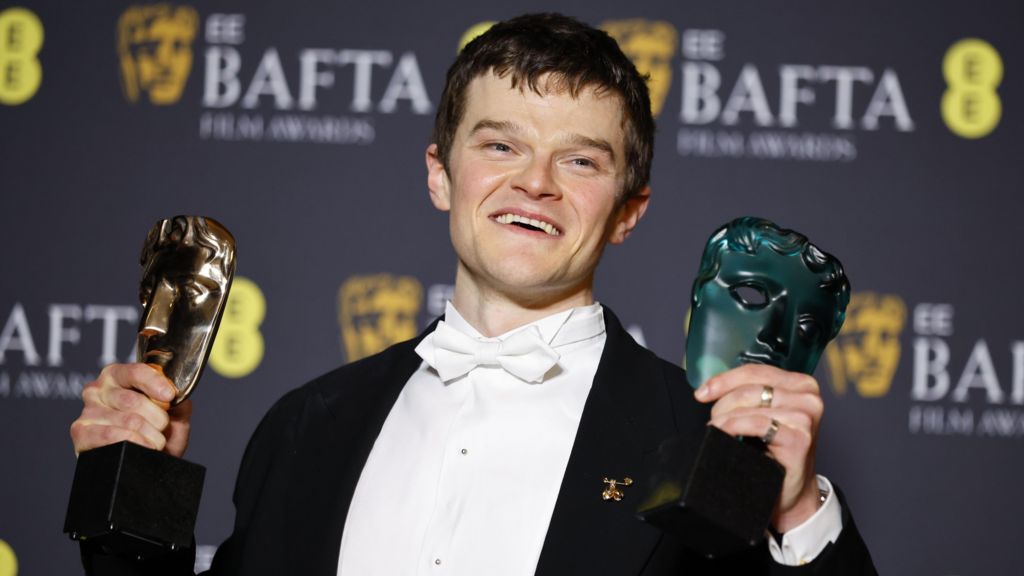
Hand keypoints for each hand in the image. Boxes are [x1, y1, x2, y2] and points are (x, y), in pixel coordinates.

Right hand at [70, 363, 192, 457]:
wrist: (145, 463)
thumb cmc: (156, 434)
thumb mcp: (174, 414)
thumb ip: (178, 400)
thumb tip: (174, 392)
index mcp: (118, 376)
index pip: (136, 372)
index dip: (155, 383)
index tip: (169, 396)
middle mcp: (97, 390)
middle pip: (133, 400)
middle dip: (157, 419)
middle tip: (162, 429)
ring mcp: (87, 412)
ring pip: (128, 421)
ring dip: (150, 436)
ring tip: (155, 442)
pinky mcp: (81, 433)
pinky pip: (111, 436)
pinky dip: (134, 443)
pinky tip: (141, 448)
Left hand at [694, 364, 822, 532]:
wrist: (789, 489)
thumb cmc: (774, 451)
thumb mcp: (763, 414)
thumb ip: (748, 395)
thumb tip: (709, 386)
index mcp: (801, 384)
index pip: (756, 371)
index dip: (724, 379)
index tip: (702, 392)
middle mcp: (809, 397)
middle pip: (752, 387)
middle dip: (723, 402)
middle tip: (712, 420)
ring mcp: (807, 417)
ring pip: (752, 405)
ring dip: (725, 418)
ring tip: (716, 430)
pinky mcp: (801, 438)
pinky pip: (757, 423)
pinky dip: (735, 427)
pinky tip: (724, 435)